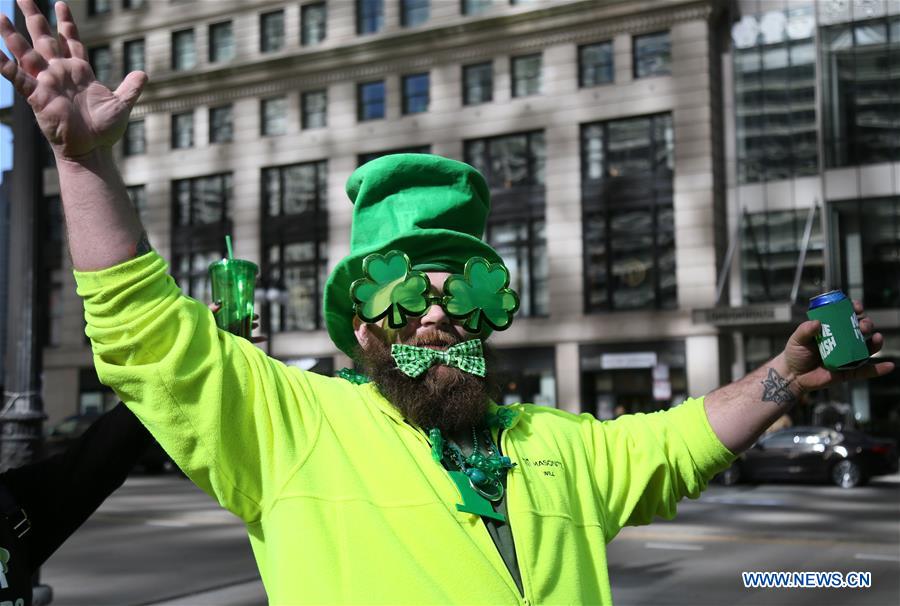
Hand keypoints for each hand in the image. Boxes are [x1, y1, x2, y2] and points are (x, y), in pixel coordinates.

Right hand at [0, 0, 146, 158]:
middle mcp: (60, 73)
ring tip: (0, 17)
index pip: (71, 40)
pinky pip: (18, 79)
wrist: (93, 150)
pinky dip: (6, 66)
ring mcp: (48, 83)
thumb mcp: (122, 104)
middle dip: (34, 17)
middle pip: (44, 38)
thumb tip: (143, 74)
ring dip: (13, 36)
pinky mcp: (38, 97)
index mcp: (80, 71)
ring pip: (27, 54)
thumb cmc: (105, 130)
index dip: (66, 22)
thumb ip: (131, 87)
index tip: (60, 3)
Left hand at [208, 302, 266, 343]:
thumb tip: (220, 302)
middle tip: (256, 317)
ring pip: (246, 331)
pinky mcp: (237, 343)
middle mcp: (229, 329)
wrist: (202, 342)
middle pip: (242, 323)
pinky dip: (257, 340)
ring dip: (252, 327)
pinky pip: (249, 342)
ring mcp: (234, 336)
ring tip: (256, 325)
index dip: (244, 313)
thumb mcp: (207, 317)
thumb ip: (212, 308)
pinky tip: (265, 338)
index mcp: (224, 321)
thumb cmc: (203, 328)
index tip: (249, 310)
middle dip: (250, 319)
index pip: (236, 316)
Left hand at [784, 300, 893, 392]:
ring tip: (876, 338)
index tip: (857, 307)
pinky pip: (867, 371)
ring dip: (875, 342)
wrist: (793, 376)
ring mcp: (848, 356)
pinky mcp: (849, 372)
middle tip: (862, 326)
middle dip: (865, 324)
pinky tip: (890, 365)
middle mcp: (844, 340)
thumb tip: (817, 322)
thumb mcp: (797, 339)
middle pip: (861, 329)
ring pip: (867, 347)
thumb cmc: (795, 354)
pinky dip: (879, 369)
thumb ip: (805, 330)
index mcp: (833, 329)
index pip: (847, 316)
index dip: (855, 309)